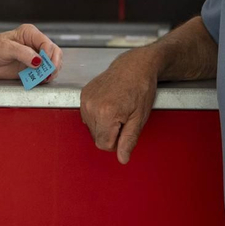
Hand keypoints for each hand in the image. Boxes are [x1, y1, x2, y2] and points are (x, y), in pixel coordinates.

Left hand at [0, 24, 61, 79]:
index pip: (47, 43)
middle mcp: (34, 43)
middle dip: (53, 64)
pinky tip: (40, 80)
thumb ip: (23, 53)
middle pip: (54, 53)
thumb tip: (38, 60)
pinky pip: (45, 72)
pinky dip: (45, 77)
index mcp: (29, 33)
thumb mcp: (5, 48)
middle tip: (47, 74)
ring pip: (52, 63)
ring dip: (51, 72)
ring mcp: (34, 56)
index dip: (48, 55)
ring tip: (43, 78)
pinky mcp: (31, 68)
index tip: (43, 64)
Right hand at [79, 49, 159, 163]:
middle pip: (96, 137)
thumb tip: (122, 159)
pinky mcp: (83, 94)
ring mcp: (86, 100)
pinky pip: (87, 116)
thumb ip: (129, 140)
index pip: (104, 145)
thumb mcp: (140, 118)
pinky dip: (98, 114)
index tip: (126, 128)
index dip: (117, 142)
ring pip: (91, 128)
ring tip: (116, 109)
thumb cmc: (141, 89)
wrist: (134, 66)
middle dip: (110, 133)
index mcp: (107, 114)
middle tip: (124, 117)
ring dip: (103, 124)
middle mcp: (92, 106)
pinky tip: (109, 104)